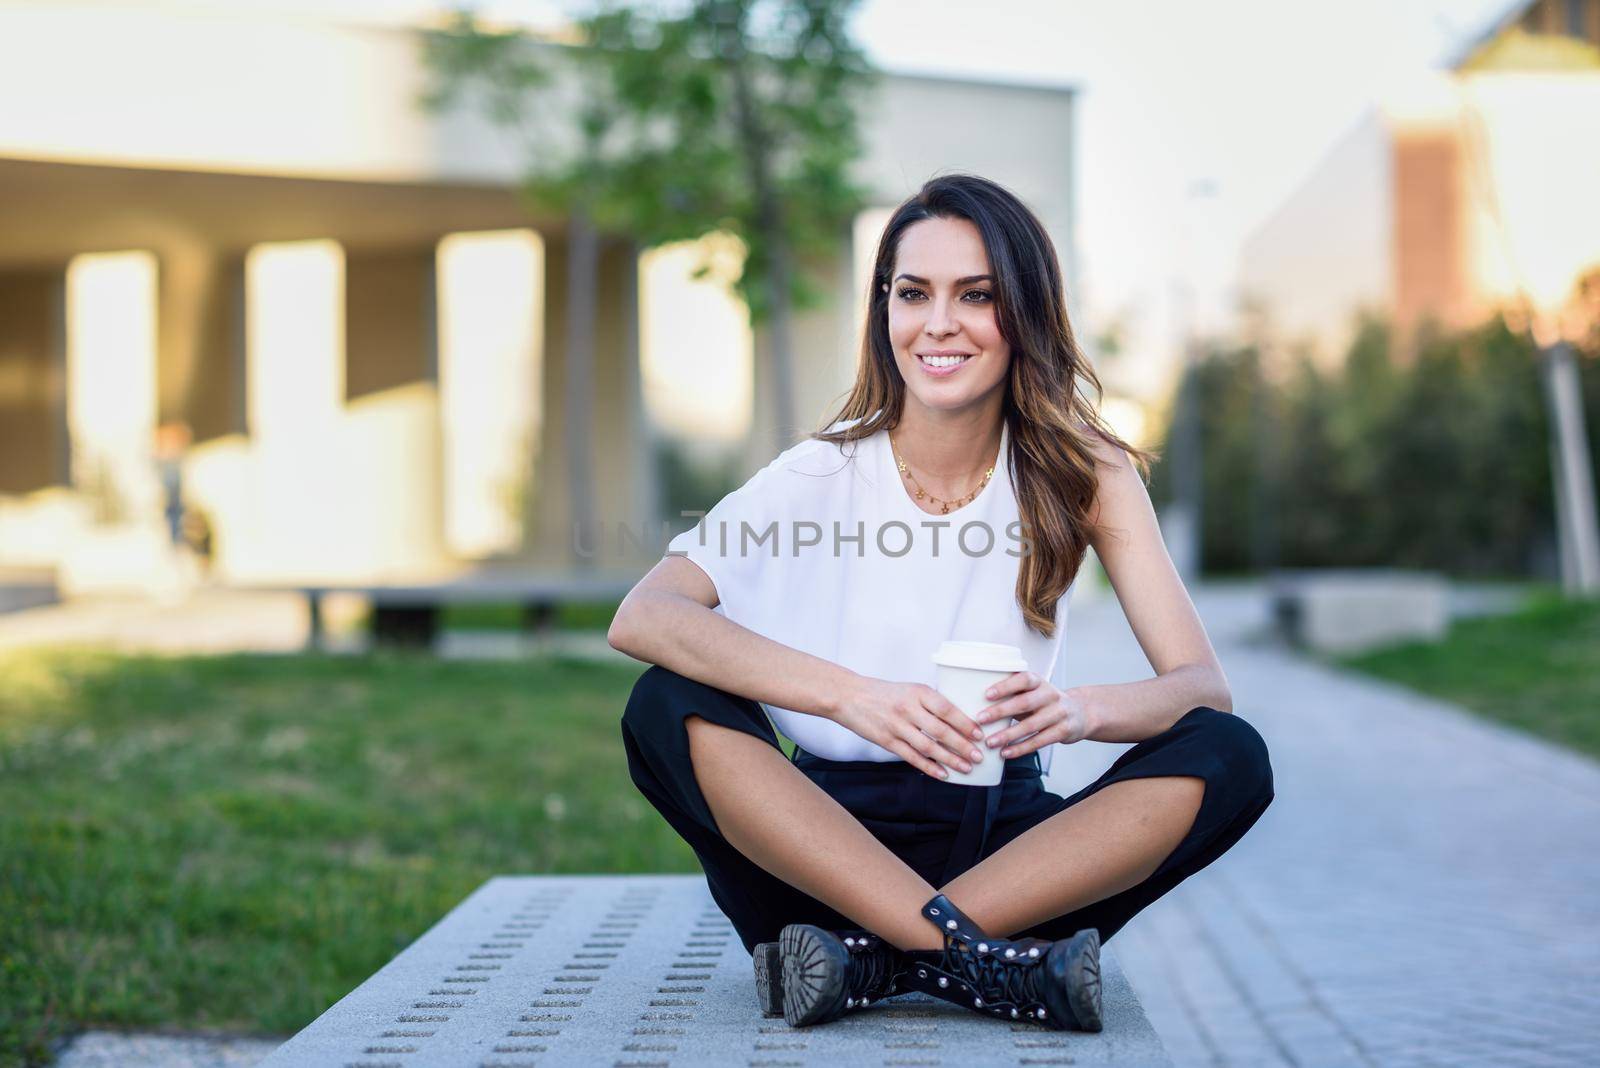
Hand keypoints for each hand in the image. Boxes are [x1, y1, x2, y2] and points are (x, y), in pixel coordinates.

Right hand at [830, 676, 986, 779]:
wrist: (849, 696)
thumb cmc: (884, 692)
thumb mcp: (910, 689)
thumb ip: (931, 702)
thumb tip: (960, 719)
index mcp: (918, 692)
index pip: (947, 709)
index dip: (965, 723)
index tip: (980, 734)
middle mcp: (908, 709)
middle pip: (941, 731)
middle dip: (962, 745)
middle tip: (978, 756)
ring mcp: (897, 726)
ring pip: (928, 747)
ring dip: (950, 759)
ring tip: (967, 768)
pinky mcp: (886, 741)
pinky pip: (912, 757)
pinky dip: (929, 767)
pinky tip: (943, 774)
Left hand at [975, 672, 1092, 757]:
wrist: (1080, 713)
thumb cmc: (1044, 702)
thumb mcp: (1032, 692)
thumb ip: (1011, 693)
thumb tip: (973, 699)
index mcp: (1040, 682)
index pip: (1024, 679)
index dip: (1006, 686)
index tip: (987, 694)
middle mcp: (1051, 695)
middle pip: (1025, 702)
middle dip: (1001, 711)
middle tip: (980, 719)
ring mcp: (1059, 713)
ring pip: (1032, 725)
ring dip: (1008, 735)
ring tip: (989, 742)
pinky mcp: (1063, 731)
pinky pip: (1039, 741)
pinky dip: (1021, 748)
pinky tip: (1005, 753)